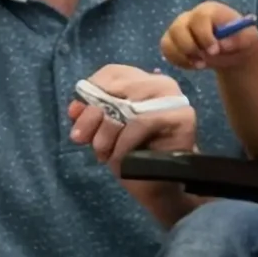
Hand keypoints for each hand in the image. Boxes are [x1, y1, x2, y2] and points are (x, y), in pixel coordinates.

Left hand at [70, 64, 197, 168]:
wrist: (158, 184)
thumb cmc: (130, 153)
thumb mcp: (102, 131)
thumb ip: (89, 116)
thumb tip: (75, 108)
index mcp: (141, 80)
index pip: (111, 73)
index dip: (89, 92)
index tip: (74, 115)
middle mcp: (159, 83)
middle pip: (116, 88)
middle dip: (92, 116)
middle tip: (81, 139)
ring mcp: (173, 98)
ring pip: (127, 106)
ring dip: (107, 134)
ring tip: (102, 153)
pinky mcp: (183, 117)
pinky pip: (141, 123)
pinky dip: (124, 142)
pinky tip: (118, 157)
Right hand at [161, 2, 257, 73]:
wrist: (231, 50)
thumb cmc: (239, 40)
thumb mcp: (247, 39)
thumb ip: (238, 40)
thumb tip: (223, 45)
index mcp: (209, 10)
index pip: (200, 18)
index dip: (204, 35)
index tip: (214, 51)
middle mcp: (189, 17)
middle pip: (178, 29)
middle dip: (190, 48)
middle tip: (204, 62)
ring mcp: (177, 28)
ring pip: (168, 41)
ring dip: (183, 57)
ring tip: (201, 65)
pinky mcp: (171, 41)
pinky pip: (166, 51)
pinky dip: (178, 61)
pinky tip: (193, 64)